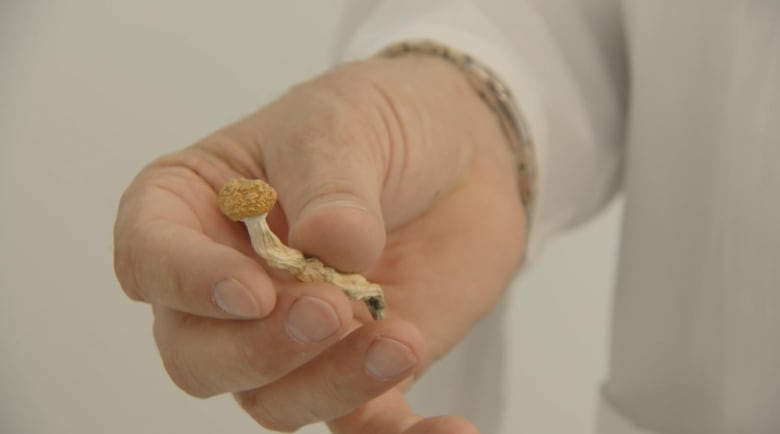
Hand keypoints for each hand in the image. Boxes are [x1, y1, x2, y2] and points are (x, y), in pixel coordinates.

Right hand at [114, 55, 525, 433]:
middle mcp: (231, 285)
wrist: (460, 150)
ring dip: (329, 383)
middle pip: (199, 354)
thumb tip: (329, 249)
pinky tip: (451, 429)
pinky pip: (364, 424)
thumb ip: (332, 188)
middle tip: (327, 310)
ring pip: (272, 399)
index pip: (149, 257)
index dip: (186, 284)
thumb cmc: (378, 119)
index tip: (252, 289)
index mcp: (198, 209)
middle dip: (257, 348)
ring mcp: (292, 334)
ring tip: (398, 341)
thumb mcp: (345, 125)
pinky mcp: (358, 367)